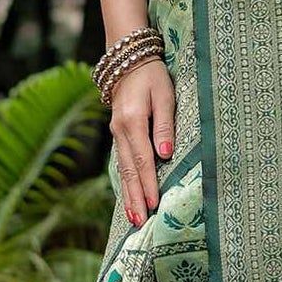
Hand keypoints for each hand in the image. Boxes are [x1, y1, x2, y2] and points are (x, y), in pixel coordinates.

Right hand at [110, 57, 175, 225]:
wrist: (128, 58)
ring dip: (128, 194)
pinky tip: (128, 195)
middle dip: (135, 197)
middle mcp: (120, 130)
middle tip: (140, 222)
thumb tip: (165, 155)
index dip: (149, 183)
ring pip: (122, 169)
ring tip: (133, 217)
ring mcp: (116, 133)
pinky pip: (120, 162)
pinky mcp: (118, 133)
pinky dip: (124, 181)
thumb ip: (165, 125)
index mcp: (133, 121)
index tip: (154, 204)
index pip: (143, 159)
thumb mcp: (165, 95)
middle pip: (128, 170)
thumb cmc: (152, 75)